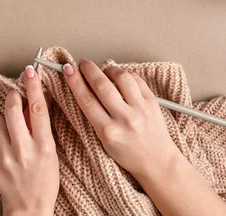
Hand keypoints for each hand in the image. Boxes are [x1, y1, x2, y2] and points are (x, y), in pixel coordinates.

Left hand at [0, 65, 58, 215]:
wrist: (28, 208)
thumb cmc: (43, 183)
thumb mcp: (51, 154)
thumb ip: (40, 130)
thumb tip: (31, 106)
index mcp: (43, 146)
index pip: (37, 109)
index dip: (33, 87)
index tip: (30, 72)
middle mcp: (23, 150)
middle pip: (12, 109)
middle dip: (13, 97)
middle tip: (16, 95)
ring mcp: (5, 155)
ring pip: (0, 122)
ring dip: (6, 122)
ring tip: (14, 134)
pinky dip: (0, 138)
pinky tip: (8, 149)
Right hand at [63, 59, 179, 177]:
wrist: (157, 161)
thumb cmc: (128, 153)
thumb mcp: (102, 139)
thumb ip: (94, 114)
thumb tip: (84, 86)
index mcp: (108, 131)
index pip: (86, 100)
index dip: (75, 81)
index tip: (68, 69)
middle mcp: (125, 119)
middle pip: (102, 85)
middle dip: (89, 69)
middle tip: (83, 63)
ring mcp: (140, 109)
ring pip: (121, 77)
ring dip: (108, 69)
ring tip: (103, 71)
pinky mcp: (152, 102)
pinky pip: (136, 79)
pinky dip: (125, 74)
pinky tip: (119, 77)